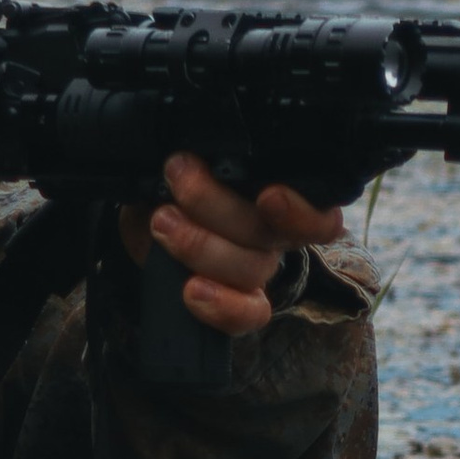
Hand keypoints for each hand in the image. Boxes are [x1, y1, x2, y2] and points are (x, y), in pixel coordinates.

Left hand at [118, 153, 344, 340]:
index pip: (318, 213)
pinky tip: (191, 290)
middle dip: (214, 203)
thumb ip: (200, 154)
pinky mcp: (234, 305)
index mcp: (276, 196)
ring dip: (200, 244)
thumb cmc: (173, 182)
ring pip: (252, 269)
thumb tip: (194, 143)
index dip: (302, 212)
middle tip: (178, 173)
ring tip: (162, 221)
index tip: (269, 194)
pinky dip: (220, 305)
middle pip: (267, 233)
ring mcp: (254, 272)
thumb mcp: (183, 158)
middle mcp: (272, 236)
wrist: (141, 222)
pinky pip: (245, 316)